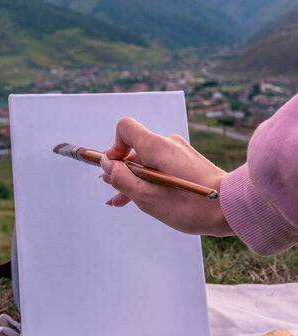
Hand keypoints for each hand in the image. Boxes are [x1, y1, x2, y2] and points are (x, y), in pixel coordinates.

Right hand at [100, 117, 233, 236]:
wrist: (230, 207)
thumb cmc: (189, 205)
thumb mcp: (146, 197)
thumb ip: (121, 179)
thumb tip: (106, 164)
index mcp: (156, 146)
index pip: (125, 128)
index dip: (114, 147)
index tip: (114, 169)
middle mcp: (168, 143)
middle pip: (136, 148)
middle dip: (122, 170)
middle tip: (113, 191)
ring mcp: (181, 152)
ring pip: (149, 161)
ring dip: (136, 179)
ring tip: (122, 201)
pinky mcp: (190, 162)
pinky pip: (163, 166)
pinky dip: (152, 179)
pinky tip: (144, 198)